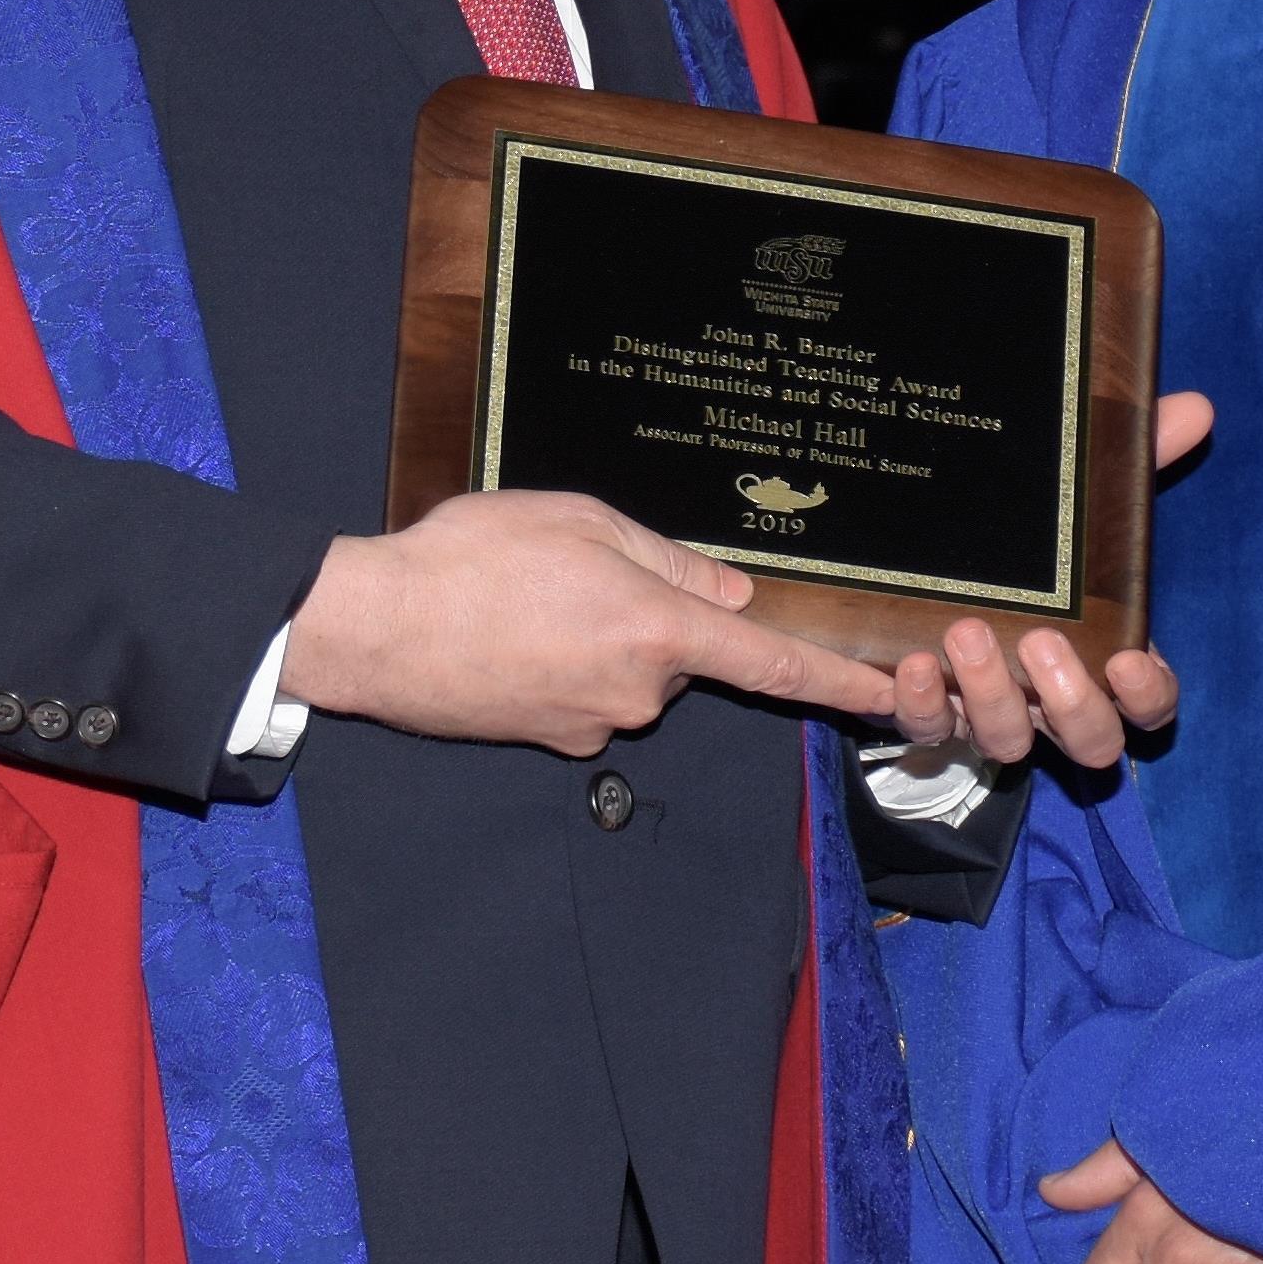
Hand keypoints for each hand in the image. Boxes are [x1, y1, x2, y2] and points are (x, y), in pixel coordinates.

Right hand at [281, 487, 897, 752]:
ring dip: (599, 636)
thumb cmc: (470, 560)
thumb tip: (729, 597)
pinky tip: (510, 631)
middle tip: (574, 570)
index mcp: (656, 630)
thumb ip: (667, 560)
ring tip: (526, 597)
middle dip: (650, 614)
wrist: (374, 629)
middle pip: (683, 654)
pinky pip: (585, 693)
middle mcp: (638, 692)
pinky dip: (561, 662)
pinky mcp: (551, 741)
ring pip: (631, 673)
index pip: (772, 665)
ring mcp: (593, 724)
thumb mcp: (580, 522)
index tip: (888, 697)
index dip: (837, 683)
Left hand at [876, 393, 1209, 773]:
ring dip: (992, 698)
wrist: (930, 545)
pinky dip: (921, 706)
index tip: (1130, 662)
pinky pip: (927, 732)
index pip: (1149, 704)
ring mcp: (990, 711)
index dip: (1146, 697)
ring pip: (1008, 744)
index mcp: (1105, 655)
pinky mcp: (928, 710)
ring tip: (967, 630)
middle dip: (1069, 702)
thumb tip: (1195, 407)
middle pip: (1090, 742)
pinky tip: (911, 663)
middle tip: (1043, 640)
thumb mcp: (1082, 494)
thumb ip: (1139, 453)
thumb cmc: (1034, 538)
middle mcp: (1052, 699)